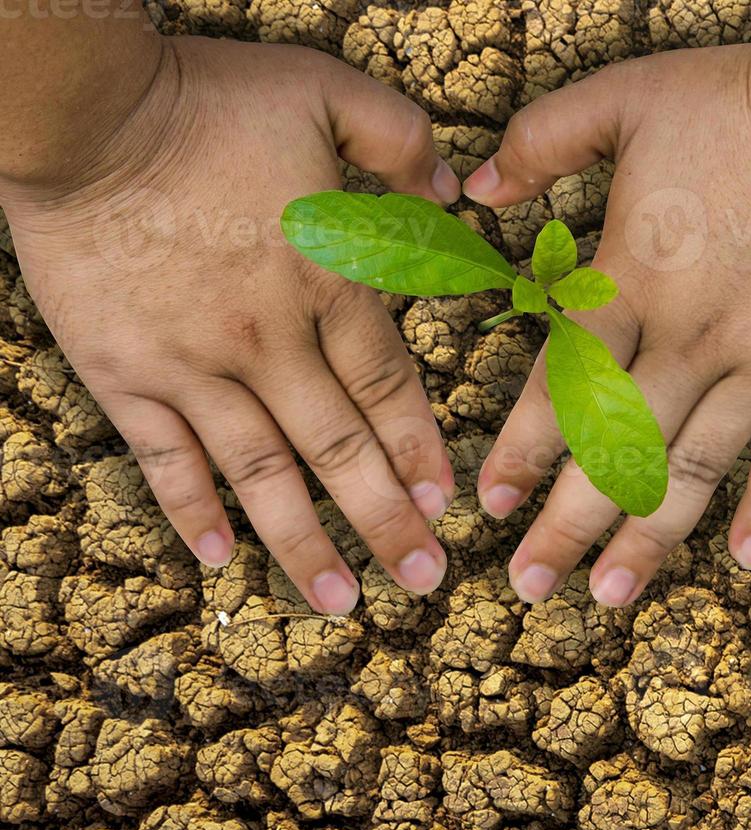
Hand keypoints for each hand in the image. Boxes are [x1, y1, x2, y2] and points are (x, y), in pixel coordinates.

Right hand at [0, 37, 460, 613]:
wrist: (84, 113)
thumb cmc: (206, 102)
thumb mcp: (326, 93)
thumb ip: (400, 143)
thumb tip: (454, 192)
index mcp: (325, 282)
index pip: (388, 387)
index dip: (420, 451)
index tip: (447, 505)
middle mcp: (268, 340)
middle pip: (339, 447)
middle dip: (385, 519)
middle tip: (424, 580)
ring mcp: (192, 364)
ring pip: (260, 473)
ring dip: (303, 541)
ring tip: (340, 602)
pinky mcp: (124, 371)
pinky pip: (165, 458)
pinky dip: (192, 511)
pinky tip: (219, 560)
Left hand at [465, 43, 750, 606]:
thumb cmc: (743, 100)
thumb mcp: (624, 97)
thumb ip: (543, 142)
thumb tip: (477, 189)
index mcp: (633, 279)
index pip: (561, 385)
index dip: (520, 451)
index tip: (489, 504)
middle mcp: (690, 339)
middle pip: (616, 450)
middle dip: (566, 526)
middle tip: (528, 585)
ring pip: (695, 470)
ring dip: (649, 538)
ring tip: (611, 595)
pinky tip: (744, 559)